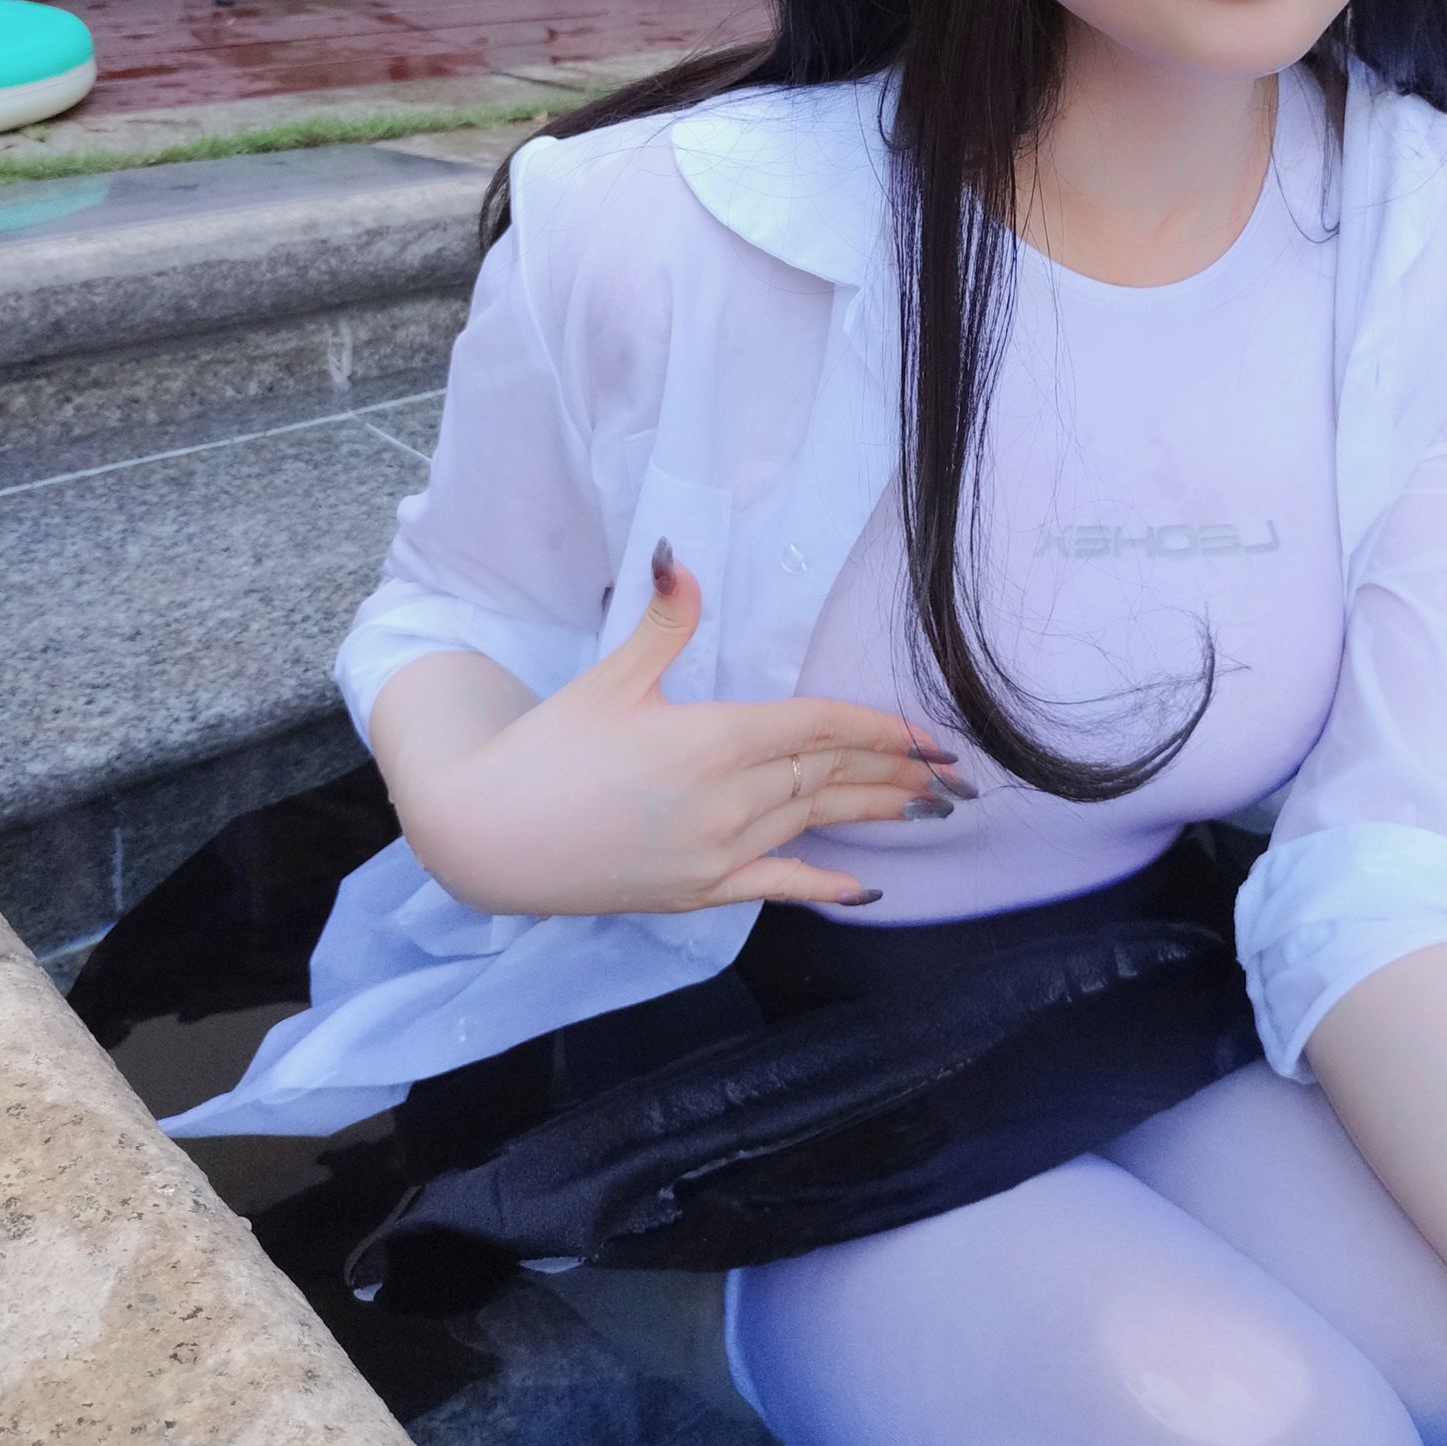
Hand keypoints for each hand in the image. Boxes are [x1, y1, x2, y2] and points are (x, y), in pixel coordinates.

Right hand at [413, 538, 969, 917]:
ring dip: (875, 814)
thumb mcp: (610, 678)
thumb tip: (680, 553)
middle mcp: (727, 800)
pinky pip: (777, 888)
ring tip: (931, 808)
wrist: (488, 837)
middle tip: (958, 771)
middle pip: (829, 775)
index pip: (818, 727)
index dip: (879, 728)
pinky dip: (823, 887)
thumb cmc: (547, 750)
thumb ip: (664, 621)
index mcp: (712, 739)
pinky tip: (866, 891)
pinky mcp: (697, 892)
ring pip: (814, 823)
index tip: (930, 733)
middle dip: (896, 771)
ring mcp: (716, 853)